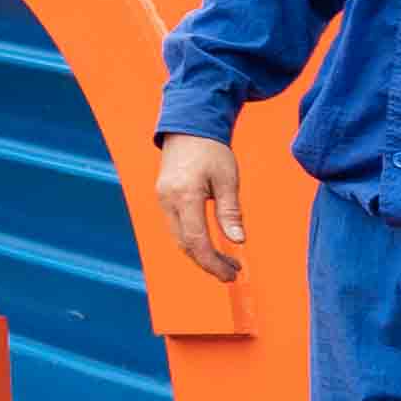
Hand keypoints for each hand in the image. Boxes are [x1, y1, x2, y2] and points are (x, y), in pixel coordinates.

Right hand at [151, 133, 246, 284]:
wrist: (188, 127)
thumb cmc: (211, 150)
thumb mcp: (227, 179)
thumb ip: (230, 212)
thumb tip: (238, 241)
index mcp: (185, 196)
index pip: (197, 241)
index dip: (213, 262)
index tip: (232, 273)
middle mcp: (168, 201)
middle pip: (185, 244)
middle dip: (208, 263)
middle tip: (232, 272)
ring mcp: (162, 199)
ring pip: (179, 238)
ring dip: (201, 253)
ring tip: (226, 261)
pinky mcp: (163, 197)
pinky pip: (176, 227)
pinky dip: (193, 240)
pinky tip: (210, 243)